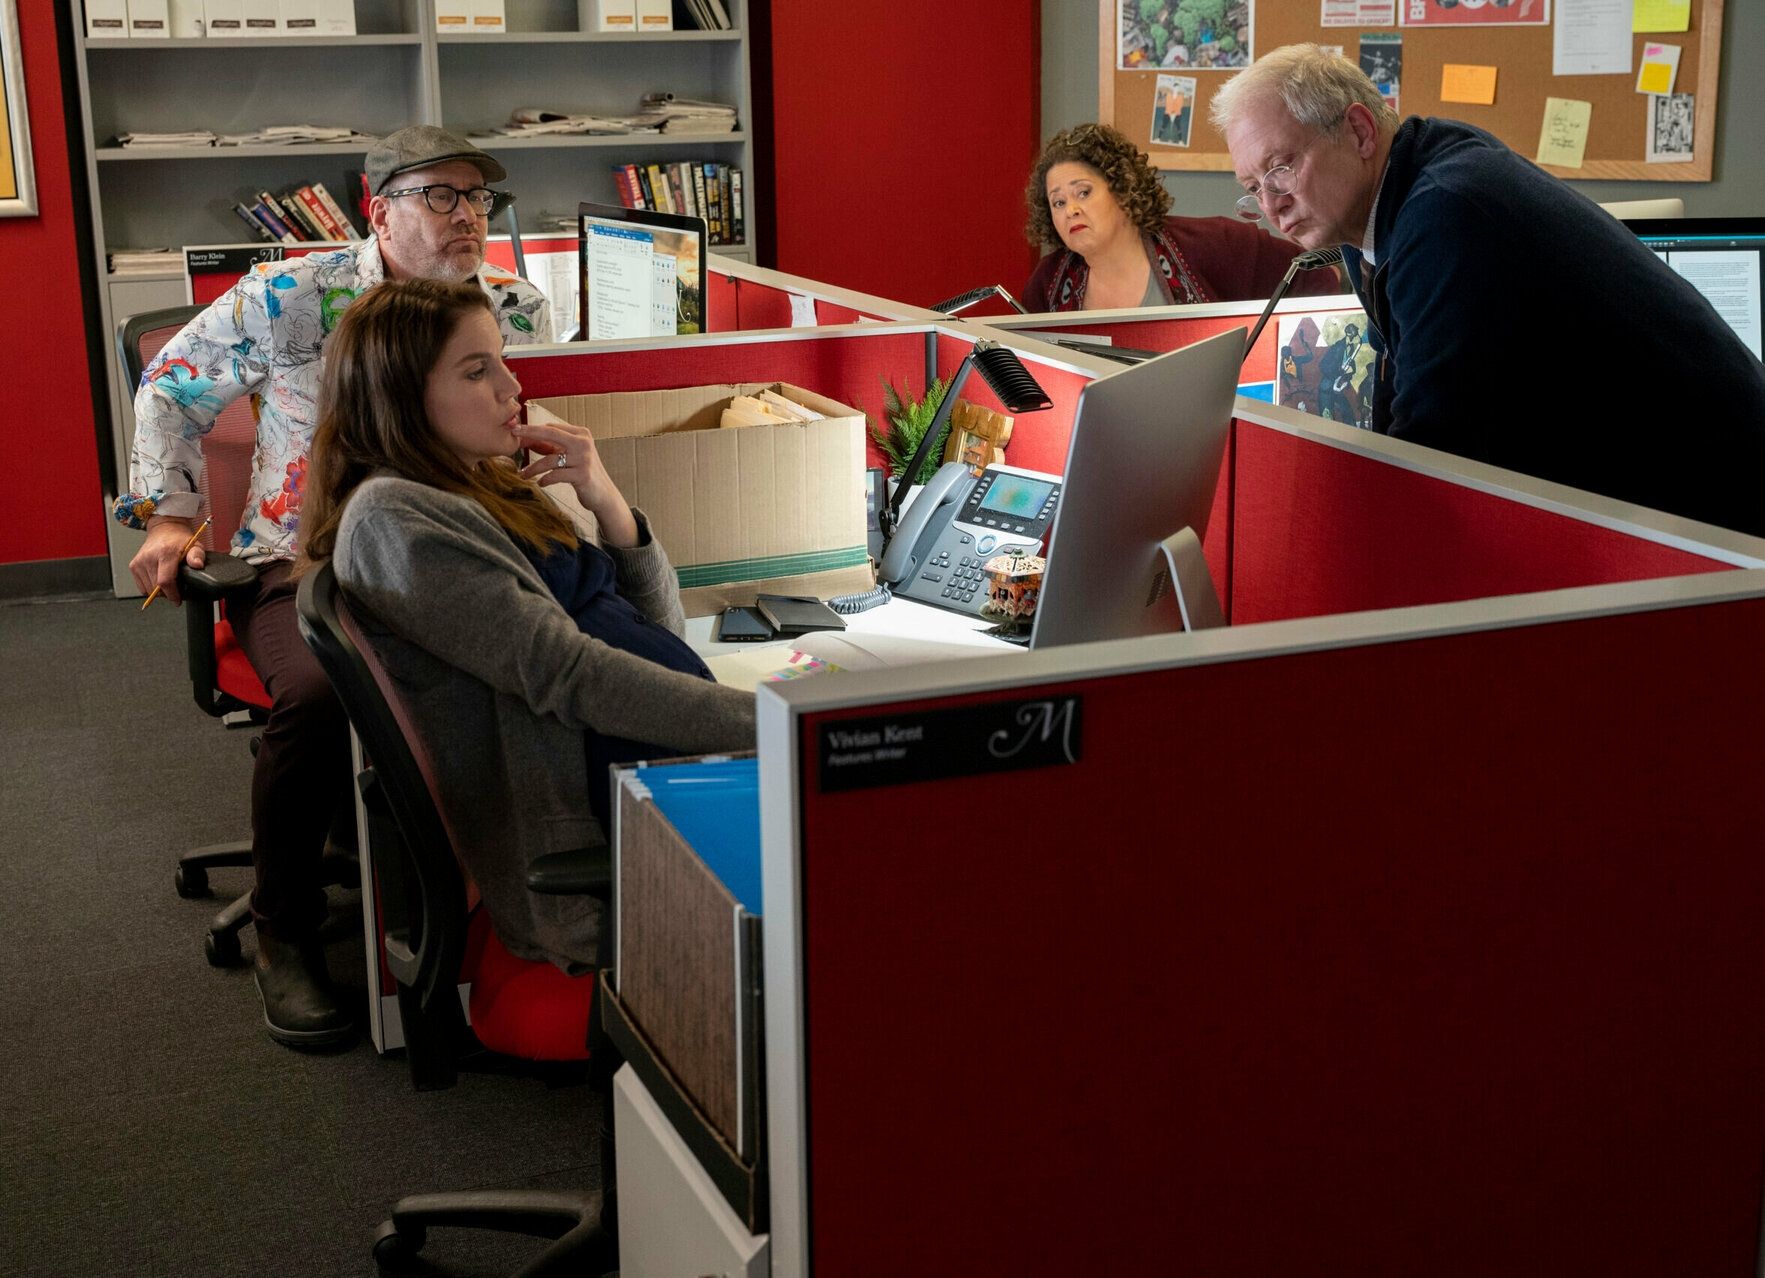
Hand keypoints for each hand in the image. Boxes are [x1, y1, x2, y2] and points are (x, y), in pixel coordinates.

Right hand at [129, 515, 205, 604]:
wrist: (164, 529)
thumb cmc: (180, 540)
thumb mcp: (195, 545)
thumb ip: (198, 556)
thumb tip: (198, 565)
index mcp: (165, 553)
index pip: (164, 581)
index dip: (172, 594)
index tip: (178, 600)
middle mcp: (149, 557)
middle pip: (156, 587)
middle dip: (168, 593)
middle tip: (177, 589)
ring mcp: (139, 562)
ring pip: (148, 589)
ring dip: (159, 591)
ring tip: (169, 583)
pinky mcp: (133, 566)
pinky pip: (142, 587)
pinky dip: (150, 588)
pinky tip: (159, 580)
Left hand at [516, 415, 638, 547]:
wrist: (604, 494)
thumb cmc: (583, 473)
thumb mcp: (571, 455)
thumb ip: (554, 446)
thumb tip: (528, 439)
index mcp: (582, 434)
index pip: (553, 427)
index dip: (533, 429)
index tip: (517, 431)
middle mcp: (584, 443)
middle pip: (551, 433)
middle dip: (530, 432)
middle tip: (514, 432)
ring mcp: (584, 459)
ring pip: (549, 460)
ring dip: (533, 468)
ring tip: (524, 475)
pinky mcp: (582, 475)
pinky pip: (555, 475)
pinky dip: (545, 480)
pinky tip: (541, 483)